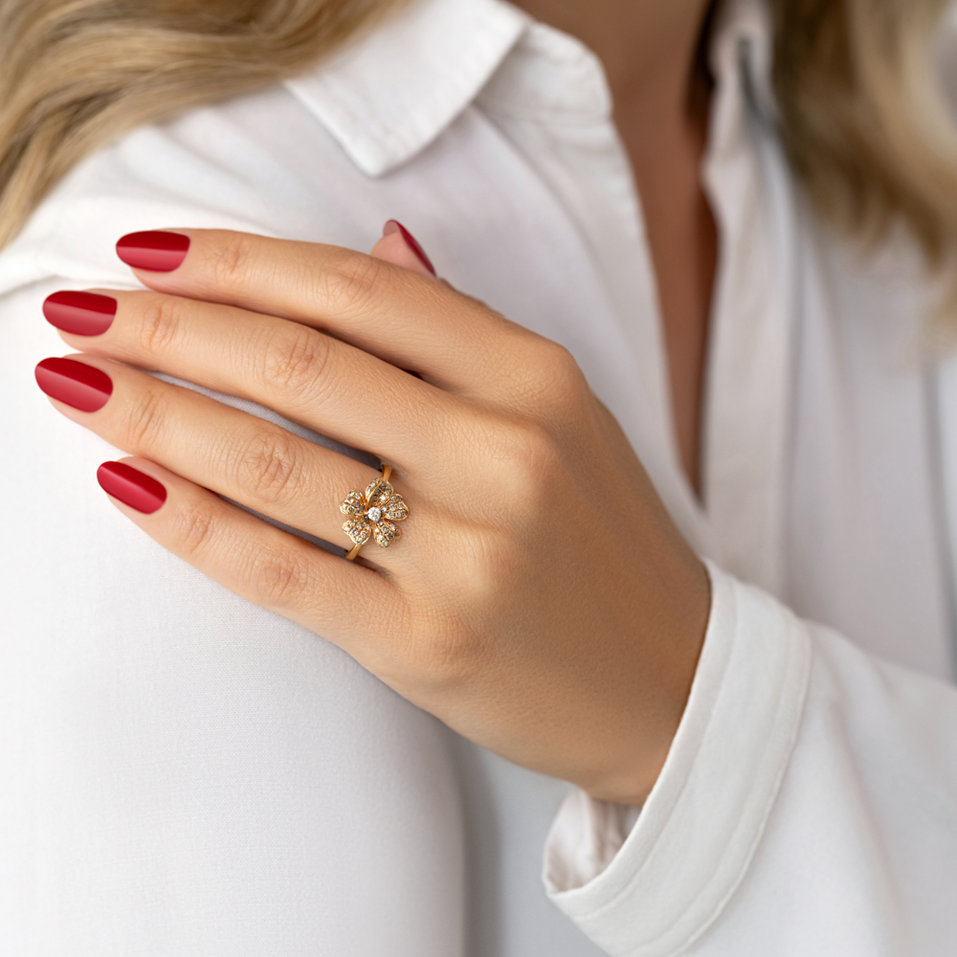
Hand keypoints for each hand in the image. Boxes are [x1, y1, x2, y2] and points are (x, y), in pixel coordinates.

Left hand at [36, 224, 710, 804]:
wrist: (672, 683)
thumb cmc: (605, 543)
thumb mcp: (562, 416)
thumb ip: (463, 332)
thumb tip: (378, 241)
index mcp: (537, 378)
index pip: (360, 291)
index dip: (240, 262)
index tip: (149, 254)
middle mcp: (505, 452)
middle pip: (301, 365)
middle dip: (169, 329)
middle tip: (81, 313)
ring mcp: (469, 553)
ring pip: (276, 464)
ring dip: (153, 416)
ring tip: (75, 387)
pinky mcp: (428, 643)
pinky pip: (283, 570)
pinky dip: (192, 524)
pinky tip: (126, 484)